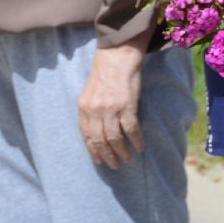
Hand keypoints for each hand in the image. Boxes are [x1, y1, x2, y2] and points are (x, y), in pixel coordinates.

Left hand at [78, 31, 151, 168]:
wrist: (118, 57)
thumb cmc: (106, 73)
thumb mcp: (90, 92)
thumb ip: (91, 110)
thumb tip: (96, 129)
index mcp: (83, 108)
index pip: (86, 136)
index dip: (93, 151)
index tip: (100, 161)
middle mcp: (95, 111)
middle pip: (100, 140)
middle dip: (107, 155)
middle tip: (115, 165)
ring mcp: (111, 109)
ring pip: (115, 138)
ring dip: (121, 151)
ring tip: (127, 160)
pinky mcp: (127, 105)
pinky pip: (131, 129)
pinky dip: (136, 140)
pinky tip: (140, 147)